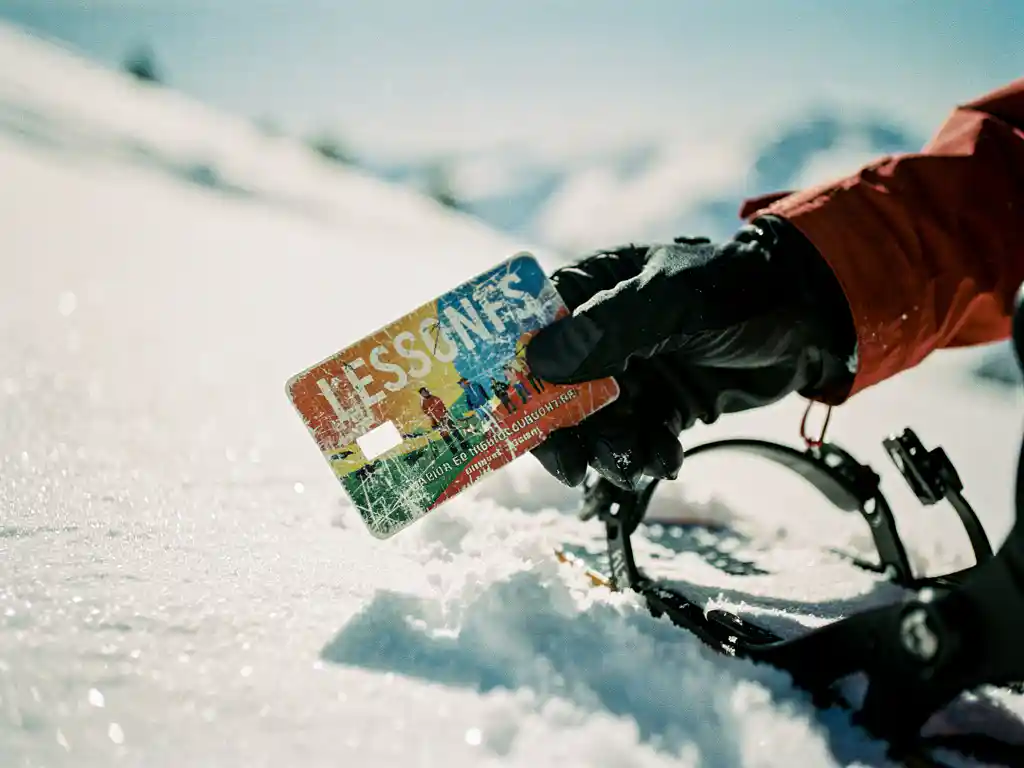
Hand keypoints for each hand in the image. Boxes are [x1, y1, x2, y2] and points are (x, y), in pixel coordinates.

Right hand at [525, 215, 855, 488]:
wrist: (815, 321)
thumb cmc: (740, 291)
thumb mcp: (671, 302)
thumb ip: (607, 329)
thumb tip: (535, 362)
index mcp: (590, 289)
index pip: (527, 334)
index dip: (514, 379)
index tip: (516, 423)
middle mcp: (599, 332)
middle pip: (554, 392)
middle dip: (567, 434)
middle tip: (579, 470)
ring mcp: (629, 371)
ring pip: (594, 425)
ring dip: (610, 451)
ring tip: (642, 460)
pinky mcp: (659, 404)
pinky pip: (633, 440)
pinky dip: (644, 455)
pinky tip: (666, 458)